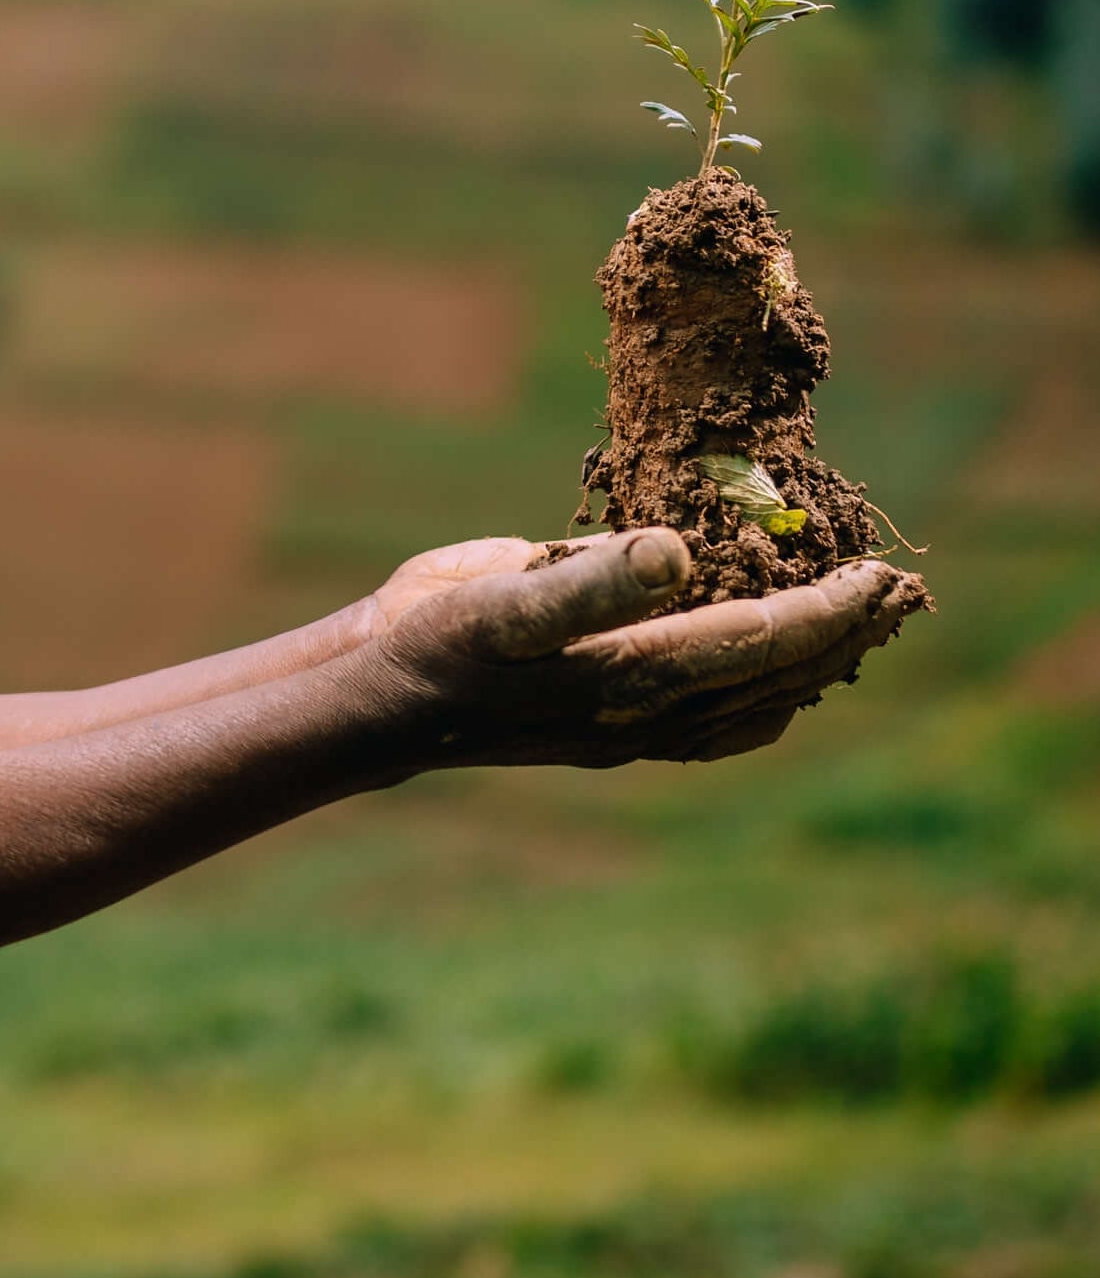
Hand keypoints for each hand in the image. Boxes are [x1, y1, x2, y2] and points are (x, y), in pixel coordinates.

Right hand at [369, 528, 920, 768]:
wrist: (381, 701)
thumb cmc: (438, 642)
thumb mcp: (502, 600)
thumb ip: (592, 579)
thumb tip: (679, 548)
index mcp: (633, 675)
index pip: (762, 640)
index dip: (827, 608)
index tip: (877, 571)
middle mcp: (647, 712)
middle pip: (774, 678)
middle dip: (840, 635)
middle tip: (896, 590)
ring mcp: (631, 729)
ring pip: (753, 705)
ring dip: (811, 666)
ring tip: (853, 626)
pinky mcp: (607, 726)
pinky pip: (714, 725)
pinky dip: (762, 699)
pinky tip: (772, 681)